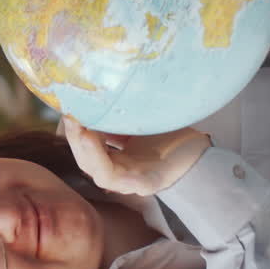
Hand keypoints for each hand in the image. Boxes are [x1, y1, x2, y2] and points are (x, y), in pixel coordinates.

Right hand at [62, 116, 211, 195]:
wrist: (202, 145)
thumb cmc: (170, 130)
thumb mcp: (137, 116)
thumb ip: (117, 110)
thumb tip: (92, 85)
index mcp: (114, 155)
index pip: (85, 145)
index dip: (72, 129)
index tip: (67, 109)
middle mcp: (119, 170)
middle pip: (86, 159)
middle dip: (74, 137)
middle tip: (69, 115)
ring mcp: (131, 180)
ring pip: (98, 171)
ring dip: (85, 150)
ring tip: (80, 130)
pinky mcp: (146, 183)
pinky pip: (119, 179)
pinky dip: (104, 163)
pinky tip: (96, 142)